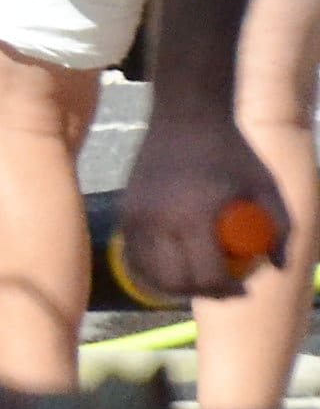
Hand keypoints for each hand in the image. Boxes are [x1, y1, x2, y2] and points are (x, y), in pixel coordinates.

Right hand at [117, 103, 292, 304]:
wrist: (186, 116)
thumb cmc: (231, 151)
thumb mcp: (267, 185)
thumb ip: (281, 226)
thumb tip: (279, 266)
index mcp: (194, 215)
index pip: (206, 274)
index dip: (227, 290)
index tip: (242, 289)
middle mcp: (159, 220)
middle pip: (175, 280)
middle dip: (201, 292)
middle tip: (222, 288)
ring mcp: (137, 216)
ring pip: (149, 272)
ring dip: (174, 284)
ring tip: (196, 280)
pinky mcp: (126, 211)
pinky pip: (133, 254)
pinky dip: (150, 268)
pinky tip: (170, 268)